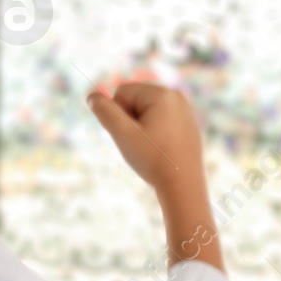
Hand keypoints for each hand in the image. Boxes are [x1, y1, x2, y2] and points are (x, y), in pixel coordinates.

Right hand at [87, 82, 203, 193]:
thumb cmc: (153, 159)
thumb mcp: (123, 134)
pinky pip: (161, 122)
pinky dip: (156, 135)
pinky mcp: (188, 125)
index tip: (135, 136)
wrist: (183, 187)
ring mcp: (185, 111)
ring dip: (142, 129)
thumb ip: (105, 111)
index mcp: (162, 93)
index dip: (119, 116)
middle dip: (131, 121)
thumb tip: (92, 96)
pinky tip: (164, 151)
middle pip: (135, 101)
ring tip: (154, 149)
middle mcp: (177, 97)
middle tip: (144, 145)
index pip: (122, 92)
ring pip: (147, 113)